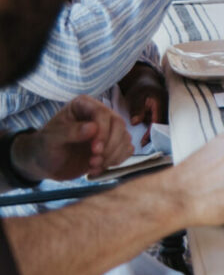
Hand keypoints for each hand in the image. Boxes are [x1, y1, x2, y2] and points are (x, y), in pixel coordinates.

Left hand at [11, 95, 132, 180]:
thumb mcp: (51, 139)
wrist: (46, 164)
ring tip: (92, 166)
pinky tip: (98, 168)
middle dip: (110, 146)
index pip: (103, 113)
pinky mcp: (113, 145)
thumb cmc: (44, 147)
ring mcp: (108, 130)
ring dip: (112, 156)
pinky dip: (116, 161)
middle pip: (119, 124)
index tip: (94, 150)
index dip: (103, 132)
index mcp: (84, 106)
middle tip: (94, 161)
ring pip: (125, 138)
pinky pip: (127, 150)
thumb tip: (93, 128)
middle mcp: (100, 115)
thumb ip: (69, 132)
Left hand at [119, 62, 167, 143]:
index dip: (151, 133)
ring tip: (145, 141)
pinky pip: (162, 121)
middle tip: (145, 144)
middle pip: (164, 125)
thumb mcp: (136, 97)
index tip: (143, 142)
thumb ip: (137, 109)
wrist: (146, 79)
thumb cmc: (139, 88)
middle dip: (155, 135)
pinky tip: (149, 134)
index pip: (157, 122)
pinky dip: (156, 128)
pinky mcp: (165, 111)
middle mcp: (168, 106)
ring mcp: (168, 108)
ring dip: (156, 132)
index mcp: (161, 103)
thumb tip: (135, 122)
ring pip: (163, 124)